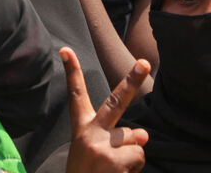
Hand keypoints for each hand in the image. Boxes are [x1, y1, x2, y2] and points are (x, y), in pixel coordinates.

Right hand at [63, 47, 148, 172]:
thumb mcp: (97, 154)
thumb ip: (118, 139)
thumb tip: (144, 134)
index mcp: (81, 129)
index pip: (76, 96)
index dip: (72, 72)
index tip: (66, 50)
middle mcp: (89, 133)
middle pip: (115, 101)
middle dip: (132, 80)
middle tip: (144, 62)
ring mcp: (101, 145)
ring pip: (134, 138)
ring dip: (131, 155)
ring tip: (114, 169)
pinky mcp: (113, 160)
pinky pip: (138, 155)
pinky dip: (134, 166)